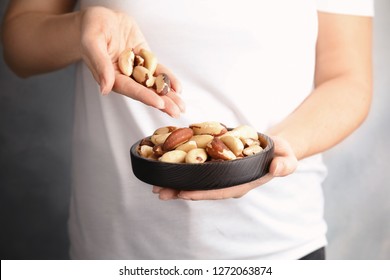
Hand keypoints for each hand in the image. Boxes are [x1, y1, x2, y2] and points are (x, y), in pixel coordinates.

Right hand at [80, 6, 184, 117]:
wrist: (101, 18)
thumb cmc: (91, 28)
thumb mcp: (92, 42)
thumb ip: (100, 64)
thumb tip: (105, 89)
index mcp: (109, 76)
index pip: (130, 89)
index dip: (145, 96)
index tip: (159, 103)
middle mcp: (124, 76)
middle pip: (145, 91)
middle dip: (162, 102)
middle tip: (177, 112)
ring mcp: (136, 69)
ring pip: (154, 84)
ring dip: (168, 96)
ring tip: (182, 107)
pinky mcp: (145, 60)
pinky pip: (158, 71)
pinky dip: (169, 79)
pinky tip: (178, 88)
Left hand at [152, 136, 297, 199]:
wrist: (273, 147)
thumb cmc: (280, 154)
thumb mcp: (287, 158)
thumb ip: (284, 164)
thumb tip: (276, 169)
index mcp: (242, 183)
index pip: (220, 191)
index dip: (202, 193)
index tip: (184, 193)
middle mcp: (228, 181)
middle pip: (202, 189)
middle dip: (181, 191)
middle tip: (160, 192)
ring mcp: (221, 174)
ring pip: (196, 180)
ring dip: (176, 183)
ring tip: (156, 184)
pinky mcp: (217, 163)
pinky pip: (198, 167)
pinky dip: (182, 167)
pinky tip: (167, 167)